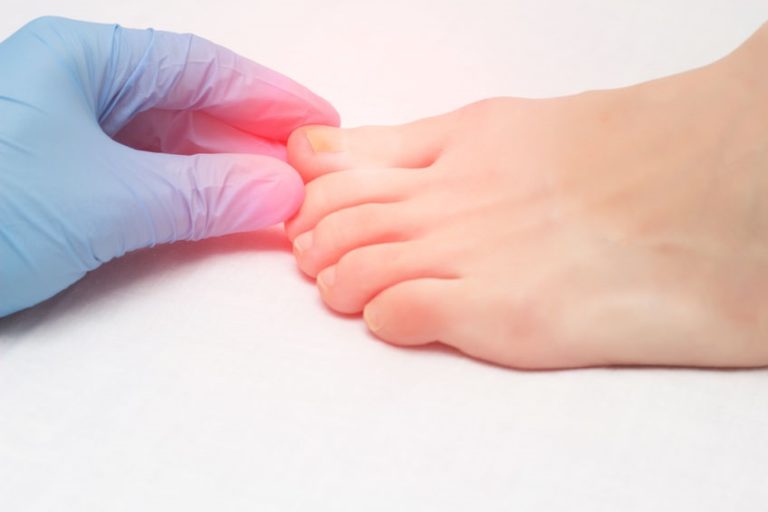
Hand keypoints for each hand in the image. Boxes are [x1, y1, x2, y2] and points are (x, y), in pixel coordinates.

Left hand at [0, 17, 338, 316]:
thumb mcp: (104, 200)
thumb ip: (201, 194)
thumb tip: (278, 188)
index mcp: (80, 61)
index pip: (198, 67)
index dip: (267, 94)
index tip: (318, 118)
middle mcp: (75, 90)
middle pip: (189, 107)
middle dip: (251, 141)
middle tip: (307, 170)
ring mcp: (68, 138)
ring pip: (170, 148)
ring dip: (224, 175)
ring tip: (278, 199)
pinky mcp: (63, 184)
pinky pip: (146, 182)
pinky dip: (189, 200)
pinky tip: (223, 215)